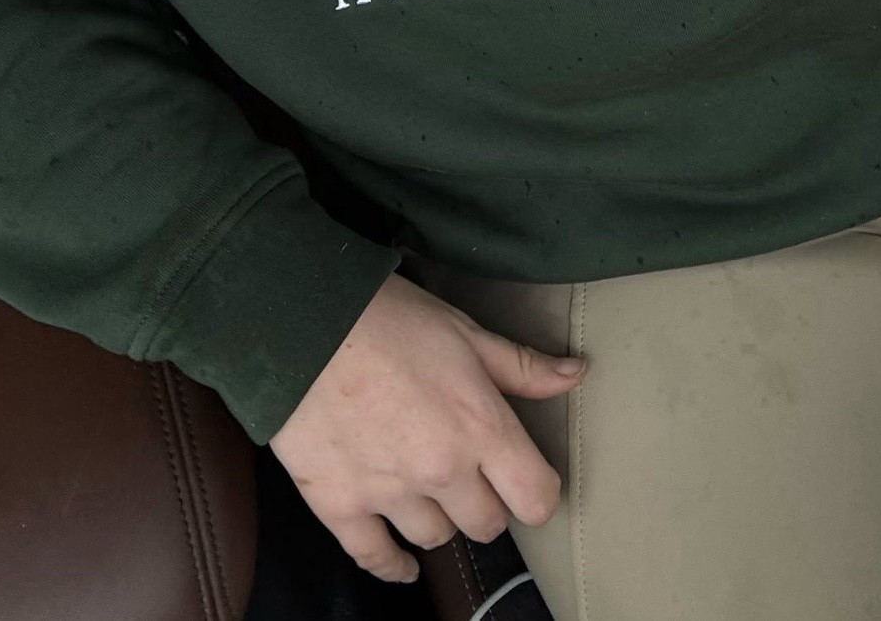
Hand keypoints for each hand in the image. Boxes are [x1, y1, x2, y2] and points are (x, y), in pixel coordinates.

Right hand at [268, 270, 587, 583]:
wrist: (304, 321)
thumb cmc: (389, 318)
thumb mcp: (466, 332)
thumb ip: (521, 366)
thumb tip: (576, 374)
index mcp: (480, 426)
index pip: (536, 497)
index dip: (538, 492)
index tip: (528, 481)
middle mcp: (441, 470)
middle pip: (487, 524)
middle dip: (487, 502)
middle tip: (475, 478)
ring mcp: (389, 493)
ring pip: (435, 538)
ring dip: (439, 519)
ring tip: (434, 495)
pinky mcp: (339, 504)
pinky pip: (374, 556)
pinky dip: (392, 564)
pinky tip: (403, 562)